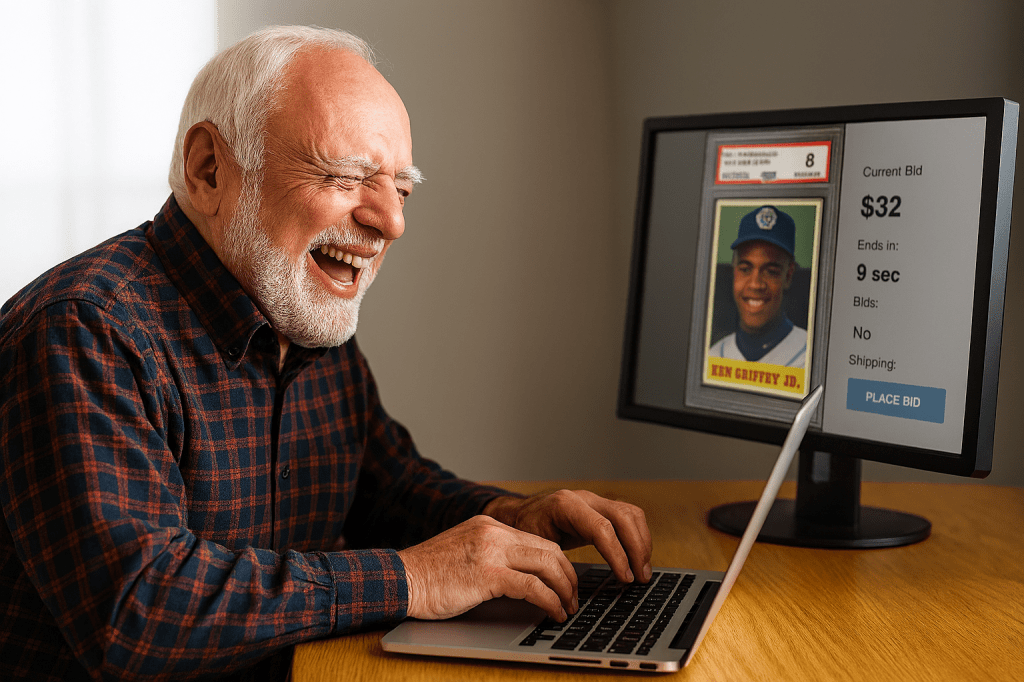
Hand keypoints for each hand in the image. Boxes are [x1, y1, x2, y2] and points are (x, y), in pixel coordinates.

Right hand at [397, 515, 577, 621]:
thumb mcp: (464, 552)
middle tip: (574, 597)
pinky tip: (554, 613)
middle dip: (569, 575)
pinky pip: (532, 586)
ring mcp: (491, 551)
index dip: (558, 563)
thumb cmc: (427, 575)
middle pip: (549, 549)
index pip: (537, 539)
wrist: (400, 579)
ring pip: (546, 564)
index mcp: (489, 525)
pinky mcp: (487, 574)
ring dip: (564, 589)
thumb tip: (521, 577)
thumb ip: (490, 556)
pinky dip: (550, 601)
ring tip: (568, 608)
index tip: (566, 581)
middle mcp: (493, 532)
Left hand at [484, 489, 652, 585]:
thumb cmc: (523, 530)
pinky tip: (638, 557)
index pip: (601, 528)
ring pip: (631, 514)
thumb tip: (570, 590)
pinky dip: (637, 536)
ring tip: (643, 571)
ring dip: (642, 543)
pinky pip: (628, 517)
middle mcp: (584, 498)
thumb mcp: (533, 545)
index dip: (617, 555)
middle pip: (624, 517)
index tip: (625, 578)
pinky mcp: (601, 508)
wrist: (519, 512)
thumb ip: (554, 561)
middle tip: (641, 577)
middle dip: (637, 549)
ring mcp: (595, 500)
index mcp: (565, 506)